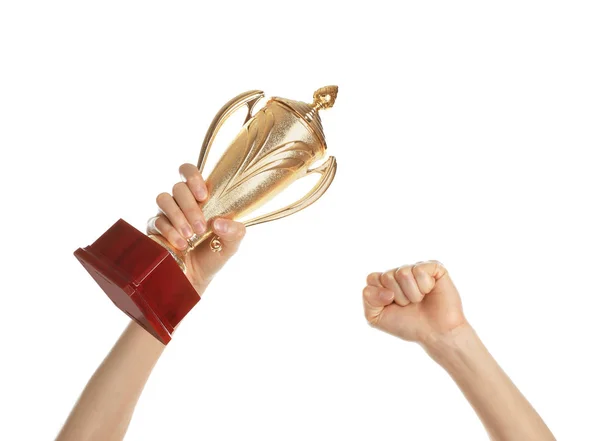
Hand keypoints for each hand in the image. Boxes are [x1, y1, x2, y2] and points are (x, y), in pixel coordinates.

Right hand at [146, 163, 245, 294]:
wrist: (196, 278)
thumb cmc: (214, 254)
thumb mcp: (231, 244)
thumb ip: (234, 231)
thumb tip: (218, 222)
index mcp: (200, 198)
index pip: (188, 172)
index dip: (193, 177)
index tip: (203, 195)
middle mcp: (181, 202)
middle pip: (178, 187)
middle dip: (190, 207)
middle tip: (200, 227)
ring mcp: (166, 214)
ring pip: (164, 199)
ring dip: (178, 216)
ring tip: (190, 235)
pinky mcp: (154, 229)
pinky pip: (156, 221)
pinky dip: (169, 231)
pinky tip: (181, 244)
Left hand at [362, 261, 466, 343]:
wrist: (435, 333)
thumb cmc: (407, 324)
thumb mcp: (376, 317)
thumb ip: (369, 299)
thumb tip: (387, 290)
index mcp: (385, 282)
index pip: (372, 278)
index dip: (379, 295)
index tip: (390, 306)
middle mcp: (400, 273)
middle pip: (387, 276)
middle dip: (398, 297)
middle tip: (409, 305)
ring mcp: (416, 269)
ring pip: (403, 273)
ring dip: (412, 294)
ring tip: (420, 300)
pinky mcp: (434, 267)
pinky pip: (419, 271)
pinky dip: (424, 287)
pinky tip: (430, 291)